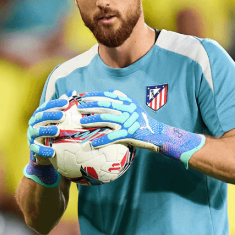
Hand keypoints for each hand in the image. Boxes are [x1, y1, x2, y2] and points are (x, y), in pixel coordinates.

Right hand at [27, 90, 77, 161]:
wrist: (45, 150)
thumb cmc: (54, 130)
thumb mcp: (58, 119)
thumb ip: (63, 107)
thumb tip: (73, 92)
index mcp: (40, 114)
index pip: (46, 106)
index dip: (55, 104)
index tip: (66, 102)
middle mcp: (34, 123)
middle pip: (40, 117)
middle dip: (51, 115)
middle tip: (62, 116)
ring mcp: (32, 135)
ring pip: (36, 131)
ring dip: (46, 131)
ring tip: (57, 131)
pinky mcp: (33, 147)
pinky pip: (36, 149)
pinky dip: (44, 150)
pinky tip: (52, 152)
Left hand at [77, 90, 204, 166]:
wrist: (156, 133)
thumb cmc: (142, 120)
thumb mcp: (134, 105)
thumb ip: (123, 98)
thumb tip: (111, 91)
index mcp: (126, 102)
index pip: (107, 96)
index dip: (94, 95)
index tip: (83, 96)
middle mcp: (126, 110)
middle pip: (104, 106)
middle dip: (90, 106)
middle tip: (79, 108)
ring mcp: (128, 121)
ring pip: (106, 119)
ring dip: (92, 120)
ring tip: (81, 122)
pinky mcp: (129, 133)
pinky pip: (113, 137)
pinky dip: (103, 140)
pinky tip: (93, 143)